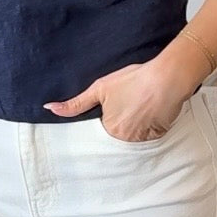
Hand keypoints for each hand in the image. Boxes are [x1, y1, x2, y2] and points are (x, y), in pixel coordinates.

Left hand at [43, 57, 191, 143]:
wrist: (166, 77)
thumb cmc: (133, 80)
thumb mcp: (100, 88)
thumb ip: (75, 103)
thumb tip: (50, 108)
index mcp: (110, 129)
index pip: (104, 129)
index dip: (110, 115)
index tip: (117, 106)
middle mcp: (126, 139)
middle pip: (120, 133)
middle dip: (124, 120)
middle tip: (131, 102)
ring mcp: (144, 138)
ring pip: (135, 134)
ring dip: (137, 123)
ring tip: (142, 104)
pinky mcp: (160, 134)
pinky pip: (151, 133)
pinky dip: (151, 124)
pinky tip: (153, 109)